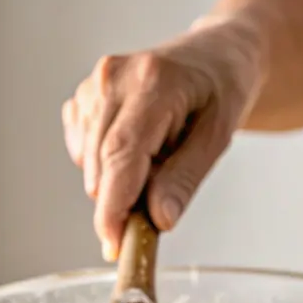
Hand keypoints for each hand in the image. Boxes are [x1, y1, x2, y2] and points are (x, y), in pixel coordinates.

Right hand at [63, 19, 263, 259]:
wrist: (213, 57)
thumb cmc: (220, 93)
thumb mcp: (217, 137)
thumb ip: (185, 179)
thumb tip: (158, 220)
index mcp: (152, 83)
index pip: (120, 155)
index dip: (113, 207)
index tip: (114, 245)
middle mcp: (113, 79)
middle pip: (100, 165)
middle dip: (122, 200)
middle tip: (160, 201)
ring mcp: (93, 86)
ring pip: (89, 164)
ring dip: (118, 181)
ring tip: (158, 157)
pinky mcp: (82, 98)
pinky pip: (83, 153)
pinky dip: (106, 165)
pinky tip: (137, 147)